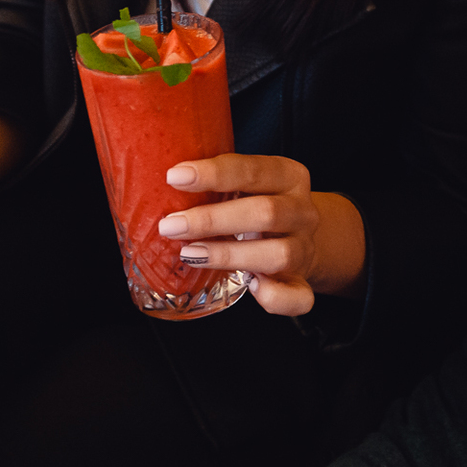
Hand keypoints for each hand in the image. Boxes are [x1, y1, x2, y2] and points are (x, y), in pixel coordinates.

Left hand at [156, 154, 366, 316]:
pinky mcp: (302, 283)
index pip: (254, 169)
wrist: (297, 236)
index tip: (174, 177)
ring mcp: (305, 249)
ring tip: (190, 254)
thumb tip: (161, 181)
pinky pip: (298, 297)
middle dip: (212, 219)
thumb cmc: (256, 205)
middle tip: (171, 225)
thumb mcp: (246, 184)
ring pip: (278, 254)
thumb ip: (217, 182)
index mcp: (288, 177)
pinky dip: (275, 296)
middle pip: (265, 212)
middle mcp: (302, 212)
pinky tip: (251, 288)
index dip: (214, 174)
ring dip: (229, 255)